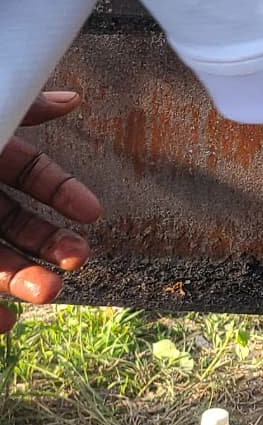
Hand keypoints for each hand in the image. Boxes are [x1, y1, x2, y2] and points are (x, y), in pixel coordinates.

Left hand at [0, 90, 102, 335]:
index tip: (92, 213)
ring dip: (23, 280)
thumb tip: (74, 100)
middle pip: (17, 226)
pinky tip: (5, 324)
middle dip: (50, 246)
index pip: (33, 177)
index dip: (65, 194)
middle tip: (74, 264)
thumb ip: (26, 108)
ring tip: (47, 294)